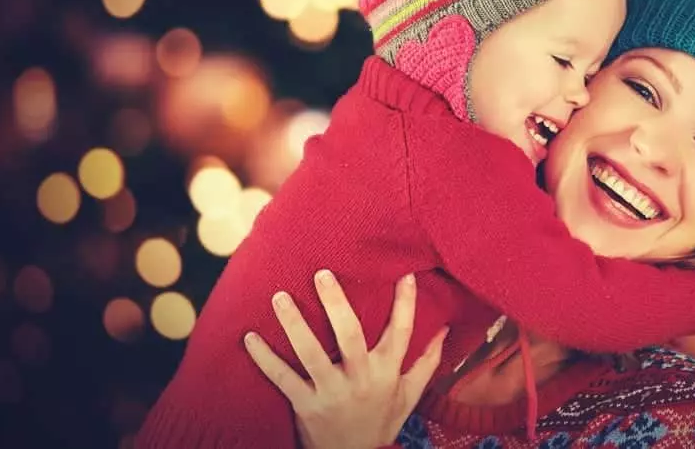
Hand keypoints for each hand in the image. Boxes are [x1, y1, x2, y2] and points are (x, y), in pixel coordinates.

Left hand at [244, 271, 445, 448]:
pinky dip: (265, 359)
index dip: (405, 304)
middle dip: (336, 303)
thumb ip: (427, 361)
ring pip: (311, 354)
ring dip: (294, 324)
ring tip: (279, 296)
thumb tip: (444, 329)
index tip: (405, 274)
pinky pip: (283, 379)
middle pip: (350, 336)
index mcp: (387, 372)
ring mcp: (331, 393)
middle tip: (322, 274)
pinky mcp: (306, 406)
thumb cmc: (381, 421)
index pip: (401, 332)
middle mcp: (360, 379)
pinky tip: (250, 337)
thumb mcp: (409, 395)